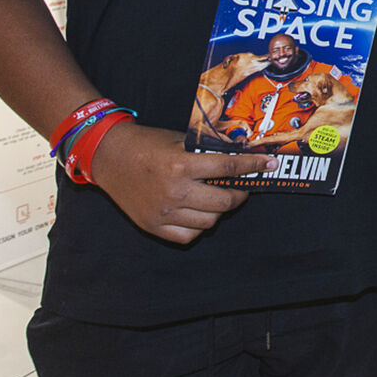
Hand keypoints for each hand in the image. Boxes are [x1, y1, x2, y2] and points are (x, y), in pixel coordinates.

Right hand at [88, 121, 274, 244]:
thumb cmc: (146, 144)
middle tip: (241, 187)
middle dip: (239, 193)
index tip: (268, 165)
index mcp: (182, 166)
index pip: (229, 168)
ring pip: (209, 222)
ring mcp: (164, 212)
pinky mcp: (153, 226)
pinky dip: (198, 227)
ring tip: (217, 198)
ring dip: (219, 211)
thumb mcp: (179, 140)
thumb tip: (239, 157)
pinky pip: (188, 236)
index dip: (253, 166)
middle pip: (224, 202)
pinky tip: (197, 212)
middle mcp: (175, 192)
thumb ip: (206, 153)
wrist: (108, 157)